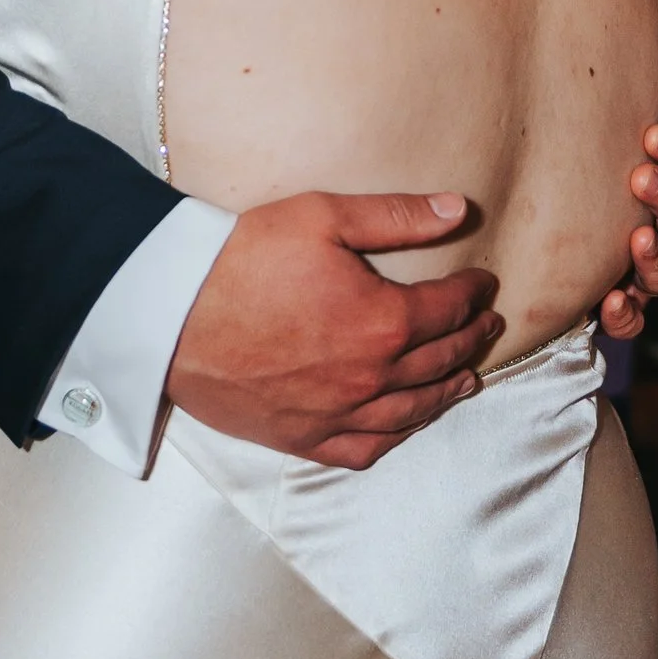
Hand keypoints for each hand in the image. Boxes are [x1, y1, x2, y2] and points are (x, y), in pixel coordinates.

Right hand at [167, 191, 500, 470]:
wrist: (171, 314)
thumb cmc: (240, 259)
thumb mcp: (321, 217)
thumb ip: (395, 217)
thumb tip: (457, 211)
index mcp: (384, 322)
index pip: (449, 309)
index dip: (472, 294)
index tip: (483, 284)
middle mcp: (371, 378)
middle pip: (440, 361)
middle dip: (469, 339)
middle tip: (486, 326)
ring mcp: (337, 414)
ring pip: (412, 410)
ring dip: (446, 391)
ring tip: (466, 378)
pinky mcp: (303, 438)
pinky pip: (365, 447)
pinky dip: (396, 435)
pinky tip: (406, 424)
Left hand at [600, 72, 657, 339]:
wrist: (549, 247)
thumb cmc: (588, 180)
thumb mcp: (607, 144)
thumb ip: (642, 112)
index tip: (654, 133)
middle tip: (642, 176)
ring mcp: (645, 274)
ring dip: (654, 255)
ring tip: (637, 241)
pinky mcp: (622, 309)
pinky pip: (633, 319)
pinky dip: (626, 313)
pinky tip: (612, 299)